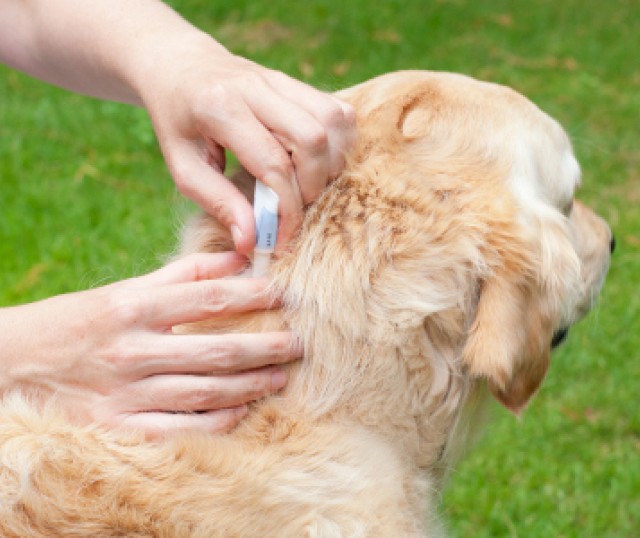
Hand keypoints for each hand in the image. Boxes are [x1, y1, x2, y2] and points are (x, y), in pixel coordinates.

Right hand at [0, 253, 299, 437]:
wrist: (10, 366)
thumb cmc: (75, 323)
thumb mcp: (122, 290)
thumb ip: (180, 274)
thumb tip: (234, 259)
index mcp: (133, 307)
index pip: (208, 298)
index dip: (252, 296)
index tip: (283, 295)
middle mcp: (132, 350)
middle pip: (217, 349)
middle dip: (266, 347)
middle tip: (299, 343)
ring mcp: (126, 393)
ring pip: (206, 391)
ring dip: (251, 384)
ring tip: (281, 376)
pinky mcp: (118, 428)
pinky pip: (181, 430)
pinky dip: (217, 422)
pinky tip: (242, 411)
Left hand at [138, 38, 355, 253]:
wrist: (180, 66)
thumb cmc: (178, 123)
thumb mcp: (183, 167)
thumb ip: (218, 203)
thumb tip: (251, 241)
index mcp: (220, 107)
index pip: (273, 164)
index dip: (286, 209)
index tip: (281, 238)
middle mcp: (255, 87)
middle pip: (312, 139)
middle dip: (312, 186)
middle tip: (294, 208)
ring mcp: (281, 79)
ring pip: (333, 121)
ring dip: (330, 163)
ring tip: (307, 185)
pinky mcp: (297, 82)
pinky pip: (338, 111)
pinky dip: (338, 143)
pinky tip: (317, 162)